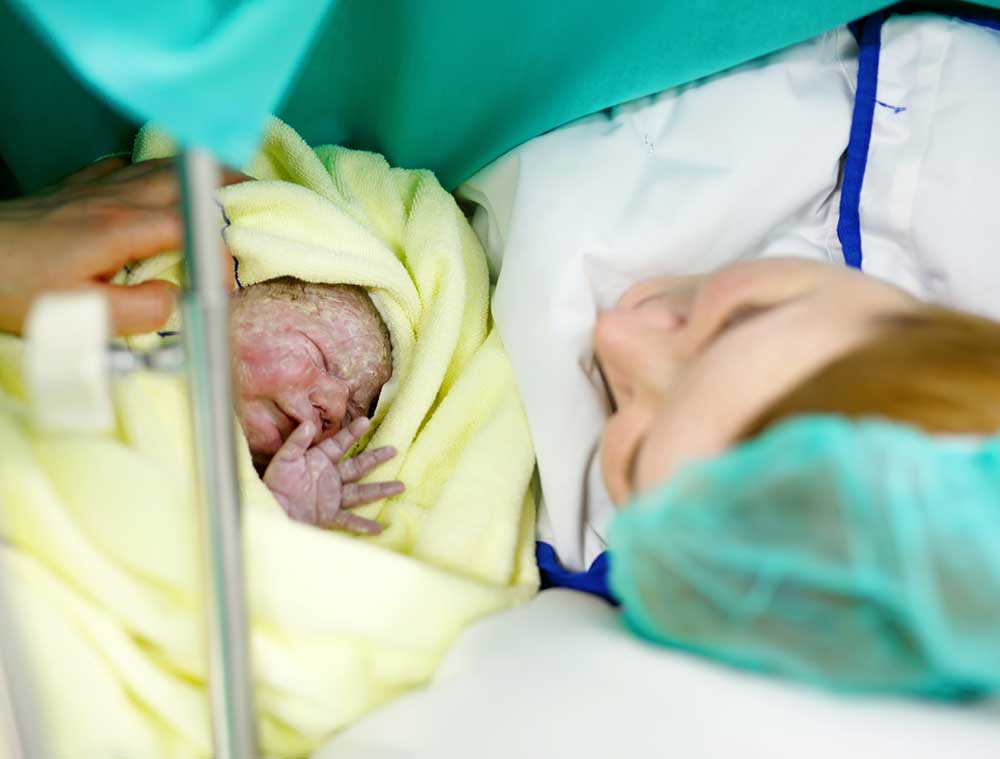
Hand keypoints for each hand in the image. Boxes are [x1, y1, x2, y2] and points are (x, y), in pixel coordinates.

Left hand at [0, 156, 244, 335]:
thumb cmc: (15, 289)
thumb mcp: (82, 317)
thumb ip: (141, 311)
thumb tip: (176, 300)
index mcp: (124, 229)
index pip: (197, 226)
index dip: (226, 245)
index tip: (239, 269)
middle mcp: (114, 199)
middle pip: (185, 179)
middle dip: (228, 183)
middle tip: (262, 193)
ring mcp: (92, 189)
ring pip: (158, 166)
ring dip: (197, 169)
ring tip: (227, 177)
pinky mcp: (71, 189)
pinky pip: (122, 166)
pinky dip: (149, 167)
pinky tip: (153, 174)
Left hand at [262, 416, 403, 533]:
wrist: (269, 509)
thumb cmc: (274, 483)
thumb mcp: (284, 459)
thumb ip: (296, 442)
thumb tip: (307, 423)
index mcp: (320, 460)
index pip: (340, 443)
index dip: (353, 433)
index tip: (366, 421)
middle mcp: (331, 477)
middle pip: (358, 466)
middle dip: (376, 458)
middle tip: (394, 450)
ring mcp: (332, 497)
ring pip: (361, 492)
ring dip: (380, 489)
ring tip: (400, 486)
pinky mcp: (328, 516)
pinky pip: (348, 519)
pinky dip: (362, 524)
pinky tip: (378, 528)